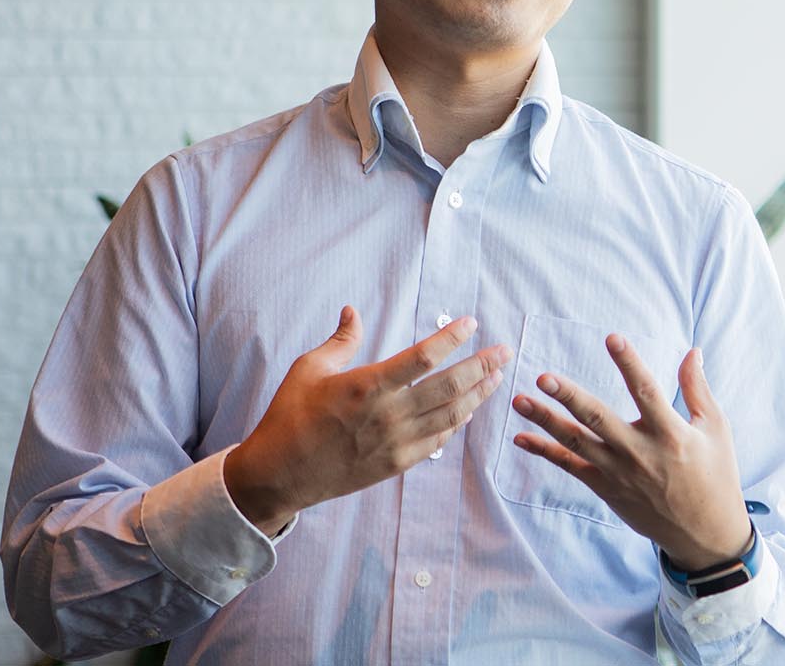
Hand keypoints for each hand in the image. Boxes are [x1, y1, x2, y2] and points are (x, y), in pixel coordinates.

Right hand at [225, 306, 509, 533]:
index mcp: (367, 386)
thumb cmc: (290, 416)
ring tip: (496, 378)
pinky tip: (468, 410)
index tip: (471, 323)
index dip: (452, 338)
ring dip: (478, 395)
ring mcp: (395, 442)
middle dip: (483, 366)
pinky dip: (456, 423)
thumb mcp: (309, 369)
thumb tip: (352, 310)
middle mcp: (388, 414)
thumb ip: (340, 340)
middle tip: (505, 352)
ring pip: (451, 415)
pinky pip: (438, 441)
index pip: (423, 357)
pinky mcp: (396, 464)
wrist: (278, 474)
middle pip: (449, 386)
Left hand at [511, 337, 751, 570]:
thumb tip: (692, 351)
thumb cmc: (715, 475)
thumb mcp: (715, 429)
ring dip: (546, 421)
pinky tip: (522, 438)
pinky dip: (545, 453)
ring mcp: (619, 473)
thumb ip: (698, 389)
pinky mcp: (606, 489)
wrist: (704, 534)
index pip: (646, 392)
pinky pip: (570, 468)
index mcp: (671, 434)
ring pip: (576, 443)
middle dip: (569, 397)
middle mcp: (640, 453)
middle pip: (598, 419)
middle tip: (544, 377)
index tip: (612, 339)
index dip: (629, 364)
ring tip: (520, 400)